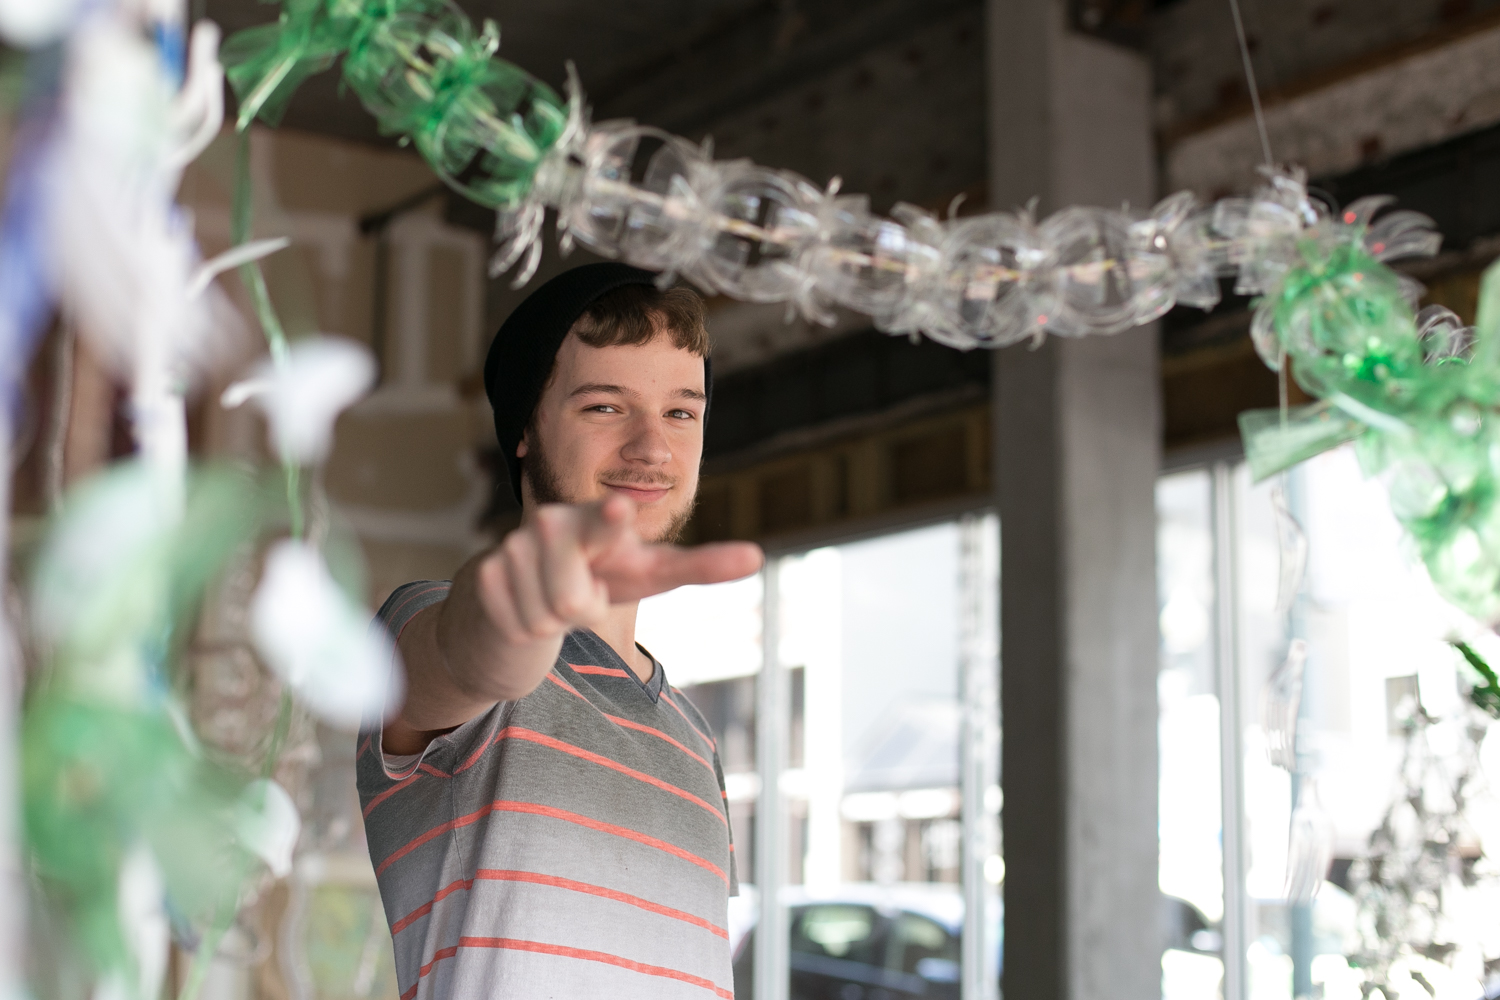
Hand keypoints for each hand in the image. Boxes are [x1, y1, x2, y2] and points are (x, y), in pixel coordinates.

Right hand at [476, 495, 762, 642]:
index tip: (620, 510)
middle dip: (581, 610)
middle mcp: (553, 524)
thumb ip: (699, 565)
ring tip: (547, 599)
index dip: (610, 521)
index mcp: (599, 520)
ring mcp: (512, 547)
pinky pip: (521, 627)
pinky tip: (521, 604)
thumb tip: (756, 555)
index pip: (609, 524)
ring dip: (553, 621)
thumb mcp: (646, 573)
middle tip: (576, 594)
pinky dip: (526, 628)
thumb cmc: (595, 581)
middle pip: (574, 602)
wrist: (517, 599)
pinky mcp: (483, 574)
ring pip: (549, 617)